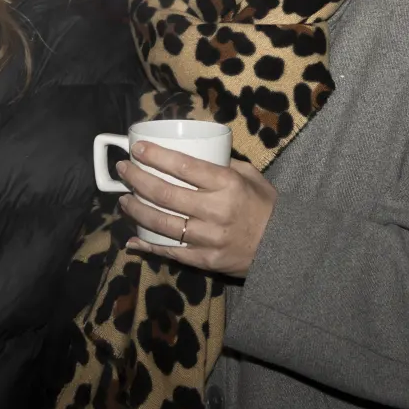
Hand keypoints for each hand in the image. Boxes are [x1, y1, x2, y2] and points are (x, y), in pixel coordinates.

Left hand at [118, 141, 277, 276]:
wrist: (284, 248)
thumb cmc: (266, 207)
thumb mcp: (250, 176)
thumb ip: (223, 164)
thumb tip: (194, 152)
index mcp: (227, 184)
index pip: (183, 165)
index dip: (155, 156)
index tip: (137, 149)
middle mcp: (215, 210)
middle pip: (165, 193)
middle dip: (137, 179)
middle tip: (123, 169)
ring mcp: (208, 237)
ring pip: (161, 223)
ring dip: (137, 209)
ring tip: (123, 199)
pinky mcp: (204, 260)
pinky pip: (170, 251)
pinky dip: (148, 245)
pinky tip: (133, 239)